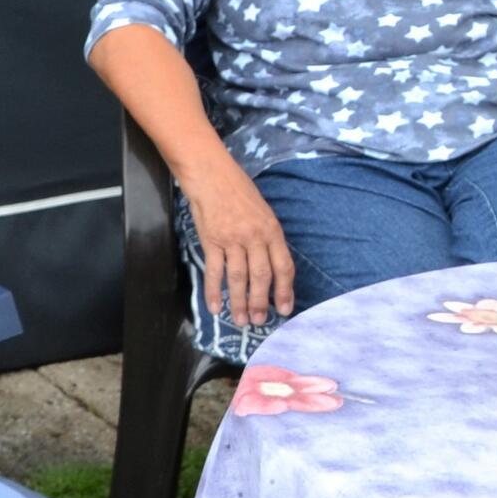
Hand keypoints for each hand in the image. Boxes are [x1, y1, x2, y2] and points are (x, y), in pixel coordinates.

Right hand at [182, 161, 295, 326]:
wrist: (212, 176)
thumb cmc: (240, 192)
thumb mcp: (264, 212)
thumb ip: (268, 238)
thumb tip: (272, 267)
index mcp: (272, 230)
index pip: (284, 265)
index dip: (285, 290)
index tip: (285, 309)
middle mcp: (255, 237)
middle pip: (261, 276)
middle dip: (261, 302)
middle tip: (259, 321)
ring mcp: (232, 239)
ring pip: (238, 278)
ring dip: (239, 302)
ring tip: (241, 321)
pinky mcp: (211, 241)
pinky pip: (214, 271)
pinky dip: (213, 292)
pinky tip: (215, 307)